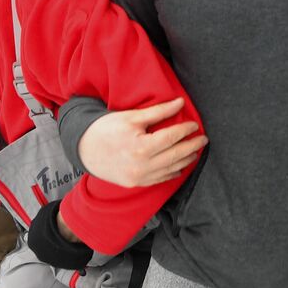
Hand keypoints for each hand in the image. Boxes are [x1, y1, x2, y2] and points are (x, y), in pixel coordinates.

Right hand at [77, 97, 205, 186]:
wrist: (84, 149)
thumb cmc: (106, 129)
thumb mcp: (131, 117)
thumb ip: (158, 112)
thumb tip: (180, 103)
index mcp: (141, 147)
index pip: (172, 137)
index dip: (185, 130)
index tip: (194, 124)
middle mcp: (142, 166)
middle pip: (176, 156)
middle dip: (192, 146)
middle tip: (203, 139)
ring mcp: (140, 177)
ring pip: (171, 170)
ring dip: (185, 160)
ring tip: (195, 151)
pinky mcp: (136, 183)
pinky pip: (160, 180)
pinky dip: (172, 173)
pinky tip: (180, 167)